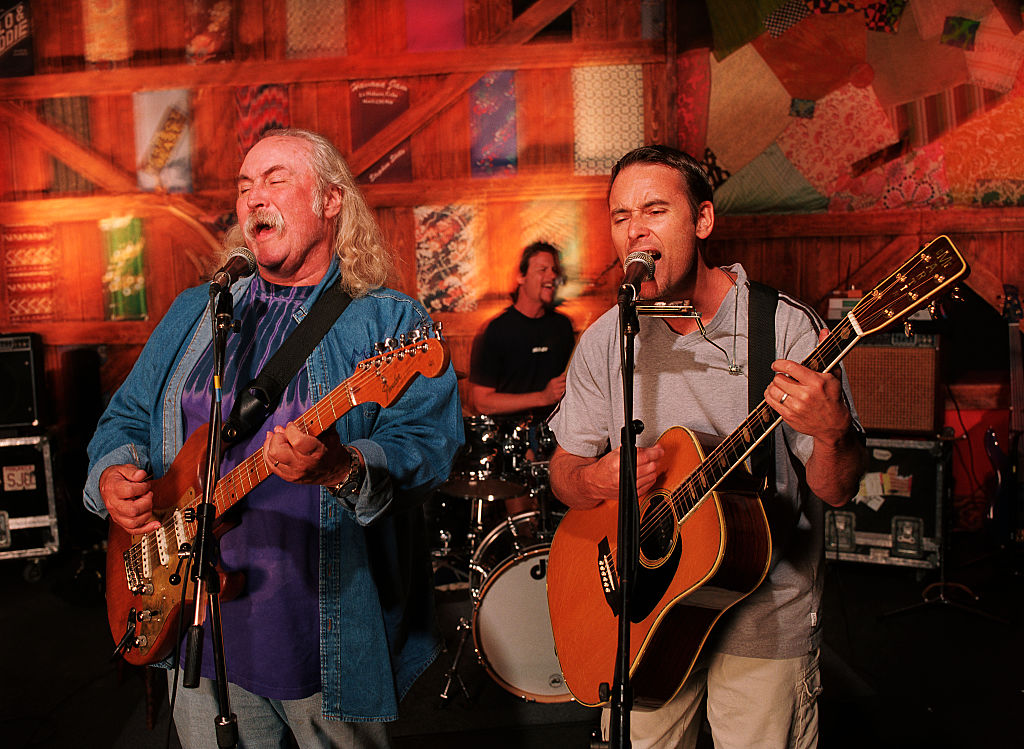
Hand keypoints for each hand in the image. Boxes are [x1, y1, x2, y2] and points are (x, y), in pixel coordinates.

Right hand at [100, 464, 159, 534]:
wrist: (106, 485)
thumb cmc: (116, 478)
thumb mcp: (123, 469)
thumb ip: (133, 471)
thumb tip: (141, 475)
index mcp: (113, 490)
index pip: (130, 491)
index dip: (142, 487)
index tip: (146, 484)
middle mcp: (114, 505)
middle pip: (133, 510)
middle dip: (147, 501)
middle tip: (148, 494)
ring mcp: (117, 515)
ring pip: (134, 522)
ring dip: (147, 513)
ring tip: (148, 503)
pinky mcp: (121, 521)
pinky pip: (132, 530)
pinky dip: (146, 529)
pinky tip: (156, 525)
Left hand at [263, 422, 350, 484]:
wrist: (335, 472)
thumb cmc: (332, 451)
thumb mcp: (330, 434)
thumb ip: (319, 422)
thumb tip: (310, 410)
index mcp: (316, 452)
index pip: (296, 440)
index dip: (290, 429)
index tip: (292, 425)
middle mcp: (303, 464)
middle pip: (277, 450)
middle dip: (277, 437)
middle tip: (282, 432)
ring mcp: (294, 472)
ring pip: (271, 457)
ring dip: (270, 443)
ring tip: (275, 436)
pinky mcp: (288, 476)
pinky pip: (270, 464)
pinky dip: (268, 453)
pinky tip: (271, 444)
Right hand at [542, 372, 567, 404]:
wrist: (544, 397)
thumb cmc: (549, 389)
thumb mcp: (552, 382)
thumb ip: (559, 377)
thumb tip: (565, 373)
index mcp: (553, 381)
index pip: (563, 377)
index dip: (566, 378)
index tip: (567, 379)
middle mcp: (554, 386)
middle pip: (565, 383)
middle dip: (566, 384)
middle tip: (565, 385)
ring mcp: (556, 391)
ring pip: (565, 388)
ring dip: (565, 389)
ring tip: (563, 390)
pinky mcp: (557, 396)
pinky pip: (564, 393)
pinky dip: (564, 393)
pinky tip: (562, 393)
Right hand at [561, 443, 664, 507]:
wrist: (594, 483)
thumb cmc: (603, 468)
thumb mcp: (613, 454)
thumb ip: (630, 449)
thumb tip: (648, 447)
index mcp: (618, 464)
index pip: (644, 457)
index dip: (655, 451)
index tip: (659, 449)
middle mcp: (624, 476)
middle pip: (651, 466)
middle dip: (655, 459)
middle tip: (655, 454)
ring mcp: (629, 487)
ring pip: (652, 475)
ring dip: (653, 468)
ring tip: (649, 463)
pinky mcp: (633, 494)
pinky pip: (650, 485)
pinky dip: (651, 478)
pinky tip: (646, 473)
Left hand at [765, 328, 851, 443]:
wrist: (834, 425)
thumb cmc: (833, 398)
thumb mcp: (833, 374)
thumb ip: (826, 352)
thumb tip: (824, 332)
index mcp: (816, 382)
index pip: (789, 367)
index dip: (779, 364)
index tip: (777, 364)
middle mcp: (805, 394)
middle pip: (778, 379)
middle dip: (779, 376)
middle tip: (784, 377)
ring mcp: (796, 407)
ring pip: (772, 390)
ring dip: (773, 386)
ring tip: (780, 386)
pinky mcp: (789, 416)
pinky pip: (770, 402)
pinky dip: (770, 396)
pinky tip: (777, 394)